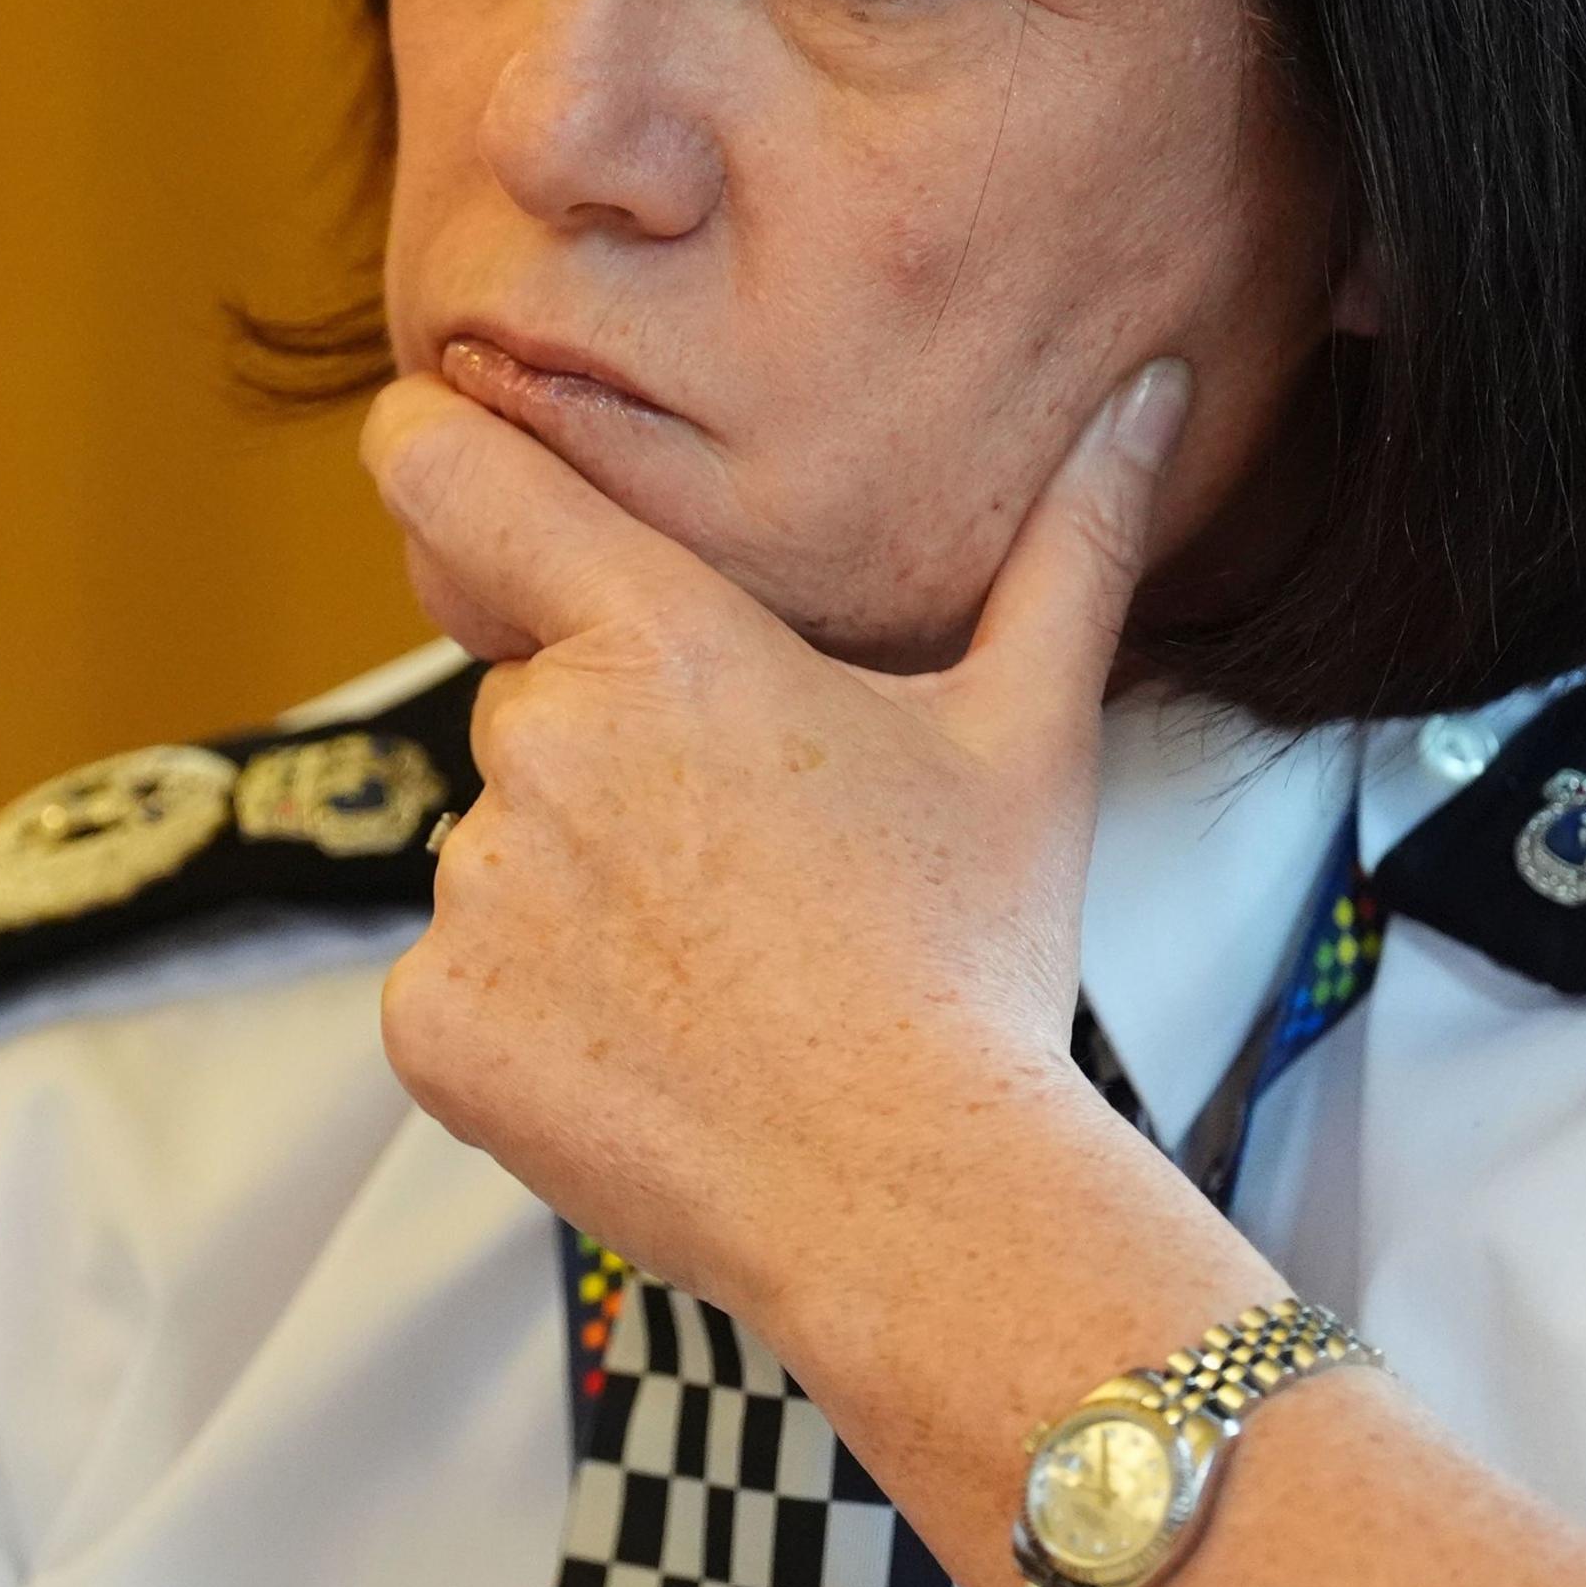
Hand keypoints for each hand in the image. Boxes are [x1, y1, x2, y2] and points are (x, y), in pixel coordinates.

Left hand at [361, 354, 1192, 1326]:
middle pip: (529, 696)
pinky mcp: (433, 1023)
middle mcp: (538, 742)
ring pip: (501, 846)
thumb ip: (1072, 539)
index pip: (459, 475)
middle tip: (746, 857)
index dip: (430, 441)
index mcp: (660, 640)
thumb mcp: (1030, 728)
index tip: (430, 438)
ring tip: (720, 971)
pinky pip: (459, 980)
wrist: (918, 1199)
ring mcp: (474, 889)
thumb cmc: (975, 956)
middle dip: (612, 753)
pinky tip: (655, 1047)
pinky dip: (534, 1012)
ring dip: (579, 889)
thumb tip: (1155, 387)